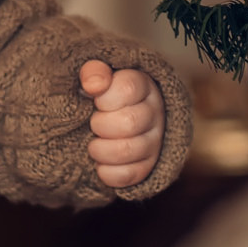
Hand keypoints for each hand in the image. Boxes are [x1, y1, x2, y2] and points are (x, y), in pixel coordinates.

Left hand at [80, 60, 164, 189]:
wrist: (112, 118)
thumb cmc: (102, 93)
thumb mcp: (96, 74)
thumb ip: (94, 71)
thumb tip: (92, 84)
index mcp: (142, 85)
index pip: (128, 88)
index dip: (105, 97)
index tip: (96, 99)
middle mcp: (154, 112)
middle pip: (129, 122)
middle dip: (100, 124)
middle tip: (93, 123)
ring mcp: (155, 141)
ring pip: (129, 150)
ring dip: (100, 150)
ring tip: (93, 144)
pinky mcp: (149, 166)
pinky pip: (128, 174)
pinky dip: (107, 172)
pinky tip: (100, 163)